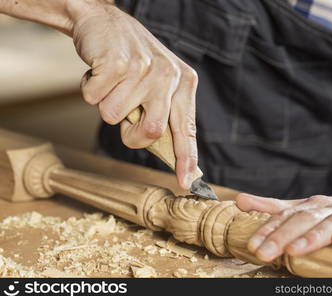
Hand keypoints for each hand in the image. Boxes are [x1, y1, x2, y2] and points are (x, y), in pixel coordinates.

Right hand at [70, 1, 198, 188]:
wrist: (104, 21)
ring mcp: (144, 68)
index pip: (186, 129)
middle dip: (130, 134)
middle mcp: (170, 75)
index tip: (186, 182)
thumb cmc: (131, 63)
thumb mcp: (158, 86)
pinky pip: (94, 99)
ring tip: (113, 83)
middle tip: (124, 116)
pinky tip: (100, 72)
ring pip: (113, 117)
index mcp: (184, 83)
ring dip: (106, 104)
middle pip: (151, 132)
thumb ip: (163, 115)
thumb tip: (167, 154)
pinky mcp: (118, 63)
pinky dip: (90, 89)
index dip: (186, 158)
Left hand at [236, 192, 331, 262]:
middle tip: (262, 252)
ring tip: (295, 250)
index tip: (251, 243)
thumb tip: (241, 201)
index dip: (268, 228)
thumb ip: (277, 207)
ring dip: (313, 236)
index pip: (287, 215)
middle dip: (282, 236)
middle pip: (305, 220)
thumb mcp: (309, 209)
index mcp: (316, 206)